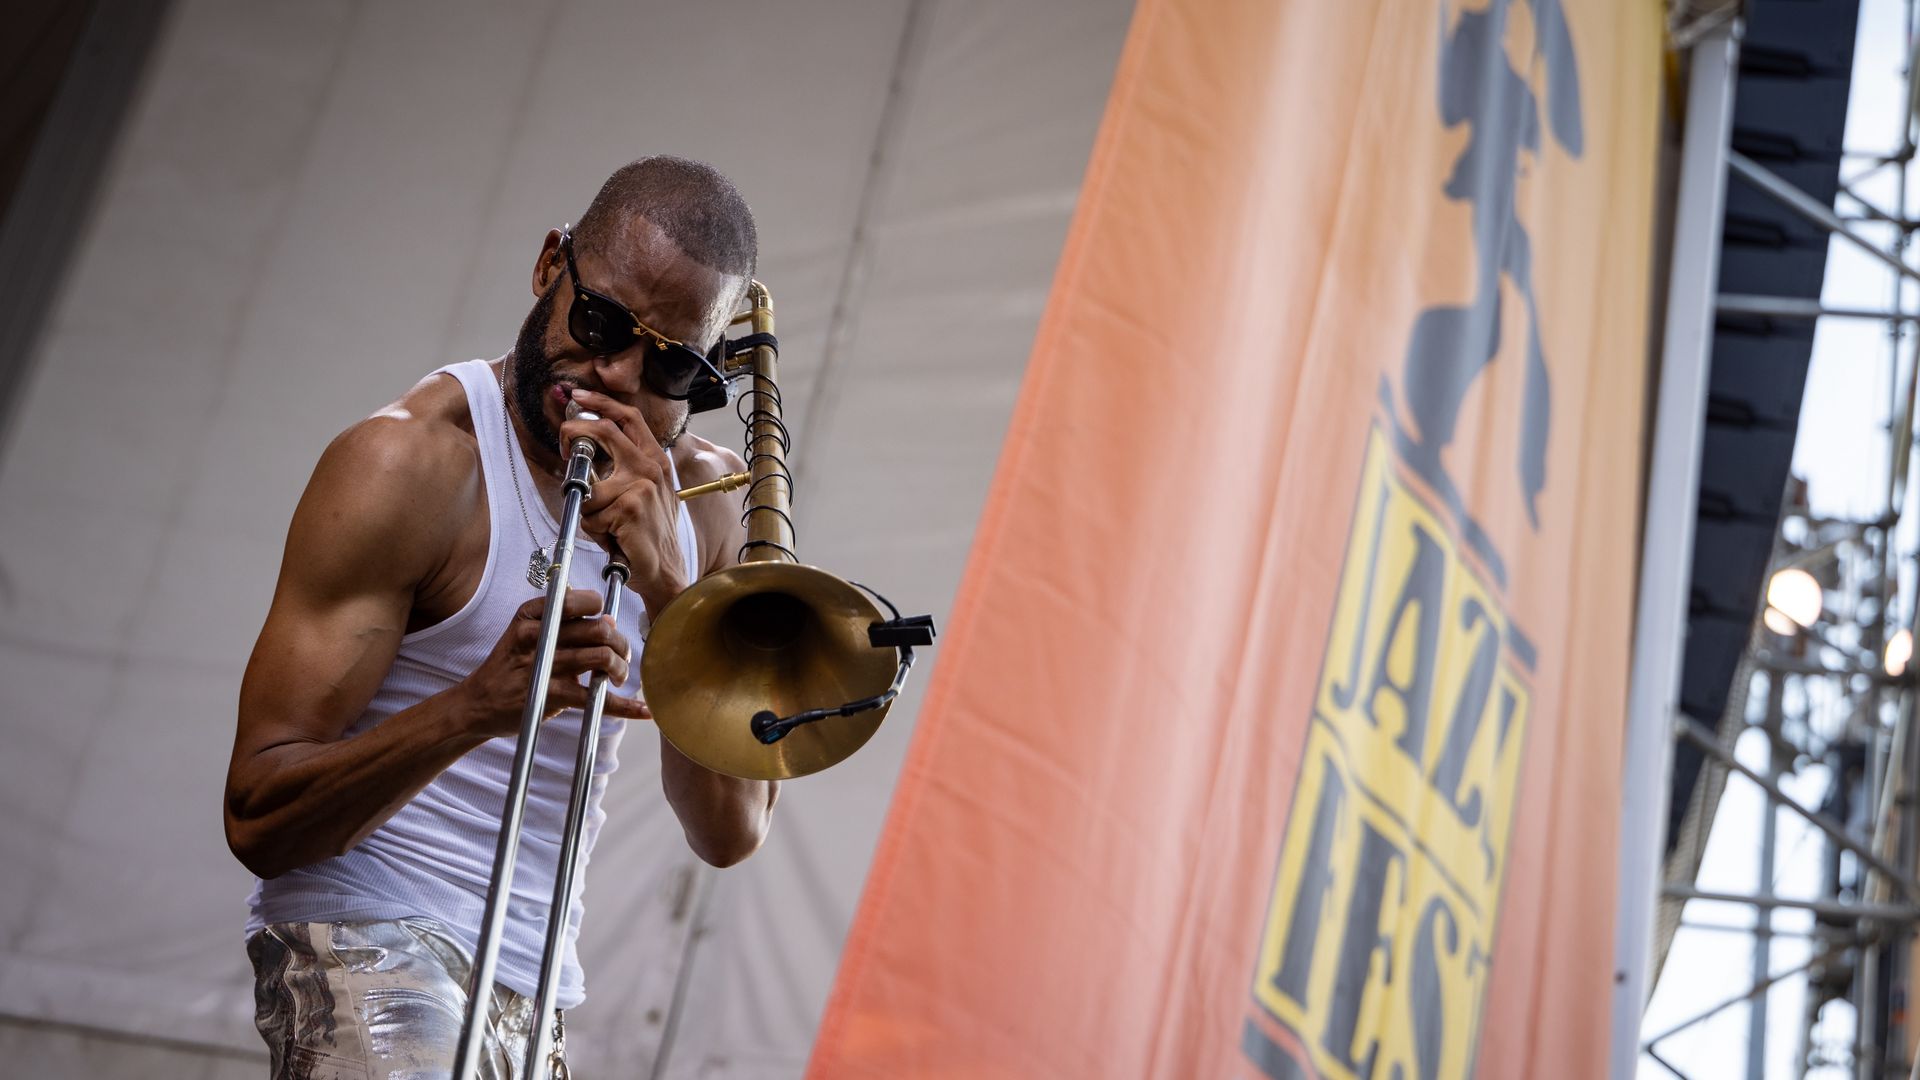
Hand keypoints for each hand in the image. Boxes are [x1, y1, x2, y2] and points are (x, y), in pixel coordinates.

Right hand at [456, 588, 647, 737]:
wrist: (477, 704)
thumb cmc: (511, 666)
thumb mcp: (525, 632)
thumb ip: (562, 621)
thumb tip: (607, 615)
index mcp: (530, 615)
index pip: (579, 600)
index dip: (602, 611)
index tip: (608, 624)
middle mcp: (535, 635)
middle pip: (598, 629)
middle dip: (620, 643)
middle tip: (621, 656)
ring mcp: (542, 665)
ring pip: (601, 657)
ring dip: (620, 668)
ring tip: (618, 677)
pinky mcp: (549, 695)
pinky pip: (595, 697)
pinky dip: (624, 706)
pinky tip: (642, 710)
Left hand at [560, 388, 688, 609]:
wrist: (665, 570)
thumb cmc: (650, 533)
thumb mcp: (649, 492)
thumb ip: (627, 467)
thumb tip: (590, 448)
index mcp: (655, 459)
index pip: (628, 417)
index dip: (601, 402)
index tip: (579, 397)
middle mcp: (650, 467)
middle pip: (604, 431)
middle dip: (575, 434)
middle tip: (565, 448)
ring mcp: (640, 486)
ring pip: (588, 488)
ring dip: (588, 511)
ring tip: (606, 525)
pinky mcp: (628, 508)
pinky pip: (590, 514)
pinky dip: (594, 530)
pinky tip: (613, 538)